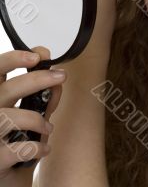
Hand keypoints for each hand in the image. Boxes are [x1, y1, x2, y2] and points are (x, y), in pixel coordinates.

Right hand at [0, 47, 66, 185]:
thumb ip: (43, 99)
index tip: (37, 56)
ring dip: (36, 120)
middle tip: (61, 77)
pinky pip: (13, 150)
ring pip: (8, 118)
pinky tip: (43, 149)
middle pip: (5, 89)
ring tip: (48, 129)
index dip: (12, 59)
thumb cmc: (17, 143)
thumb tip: (57, 80)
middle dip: (36, 79)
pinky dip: (35, 148)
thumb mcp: (32, 117)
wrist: (8, 182)